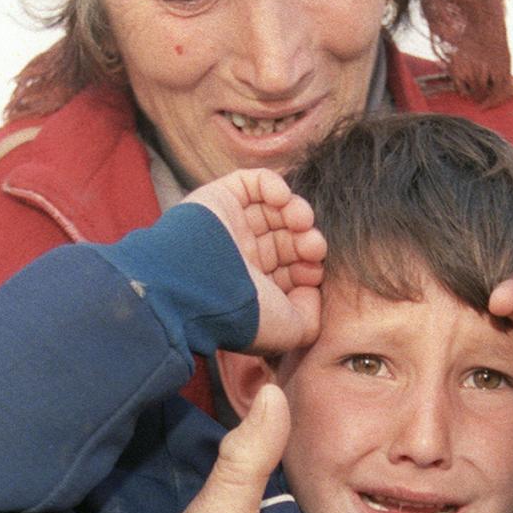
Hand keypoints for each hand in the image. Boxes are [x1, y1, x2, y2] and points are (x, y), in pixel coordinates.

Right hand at [179, 168, 325, 354]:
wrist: (198, 290)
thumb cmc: (243, 314)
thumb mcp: (290, 331)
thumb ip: (312, 315)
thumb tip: (311, 288)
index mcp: (253, 289)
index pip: (290, 269)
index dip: (309, 267)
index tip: (314, 273)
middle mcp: (240, 258)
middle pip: (285, 238)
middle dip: (306, 240)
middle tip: (314, 247)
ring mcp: (229, 228)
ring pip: (272, 209)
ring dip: (296, 210)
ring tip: (301, 220)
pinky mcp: (218, 199)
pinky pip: (251, 181)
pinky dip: (272, 183)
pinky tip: (281, 199)